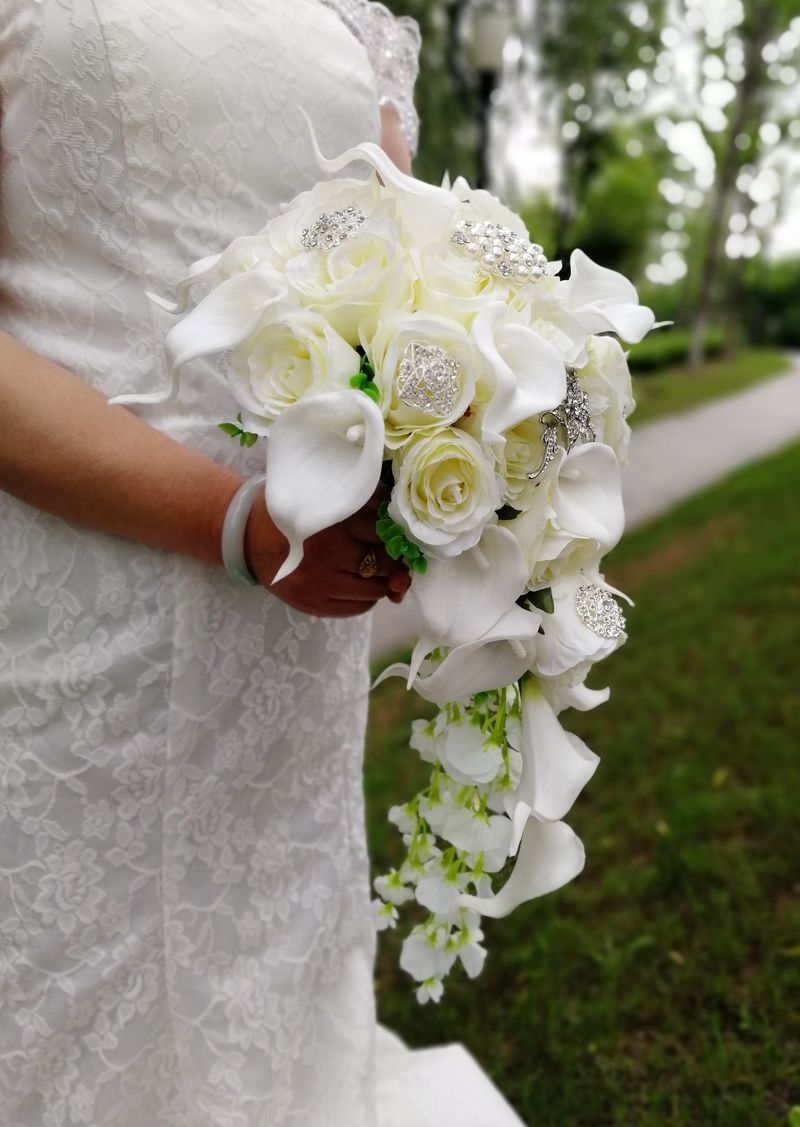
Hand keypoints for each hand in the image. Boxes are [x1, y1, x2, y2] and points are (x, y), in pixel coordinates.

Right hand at [244, 490, 410, 617]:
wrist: (250, 536)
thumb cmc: (296, 509)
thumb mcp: (328, 495)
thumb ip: (365, 503)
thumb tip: (402, 530)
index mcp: (333, 521)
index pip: (384, 533)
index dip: (395, 533)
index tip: (395, 532)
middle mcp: (328, 555)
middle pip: (385, 564)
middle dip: (393, 559)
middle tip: (389, 552)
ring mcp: (320, 584)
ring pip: (375, 590)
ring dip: (382, 580)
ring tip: (372, 567)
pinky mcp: (314, 606)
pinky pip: (359, 607)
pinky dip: (366, 596)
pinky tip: (355, 581)